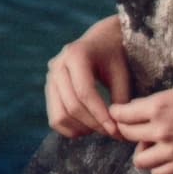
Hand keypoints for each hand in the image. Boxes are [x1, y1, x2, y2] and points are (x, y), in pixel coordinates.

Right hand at [45, 20, 131, 138]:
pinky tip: (89, 128)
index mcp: (76, 55)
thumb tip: (117, 130)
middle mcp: (58, 65)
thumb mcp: (122, 73)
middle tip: (114, 133)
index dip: (100, 114)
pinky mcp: (50, 90)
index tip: (115, 130)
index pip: (85, 93)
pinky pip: (55, 119)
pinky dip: (71, 129)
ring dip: (82, 129)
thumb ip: (121, 99)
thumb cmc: (115, 56)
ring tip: (102, 129)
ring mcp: (50, 78)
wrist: (101, 41)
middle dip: (94, 124)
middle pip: (72, 106)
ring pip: (60, 115)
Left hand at [108, 79, 172, 173]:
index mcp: (159, 105)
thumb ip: (161, 101)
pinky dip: (159, 167)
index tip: (121, 114)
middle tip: (138, 128)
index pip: (122, 113)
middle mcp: (161, 128)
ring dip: (143, 152)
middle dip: (129, 131)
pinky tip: (168, 157)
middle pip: (127, 135)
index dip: (119, 113)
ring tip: (155, 145)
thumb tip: (141, 108)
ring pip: (139, 159)